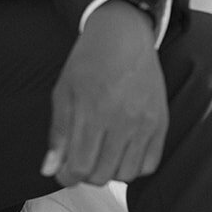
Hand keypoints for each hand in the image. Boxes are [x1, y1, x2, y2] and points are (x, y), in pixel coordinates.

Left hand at [42, 0, 167, 185]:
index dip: (67, 176)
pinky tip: (122, 151)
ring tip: (102, 154)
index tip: (64, 171)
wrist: (124, 35)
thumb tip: (50, 169)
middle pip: (102, 175)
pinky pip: (150, 163)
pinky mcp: (160, 122)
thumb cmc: (90, 60)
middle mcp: (122, 120)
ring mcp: (144, 122)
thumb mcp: (63, 91)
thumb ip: (58, 133)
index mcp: (93, 111)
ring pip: (127, 174)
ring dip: (110, 172)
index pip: (80, 167)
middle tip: (81, 159)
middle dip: (86, 174)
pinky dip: (135, 165)